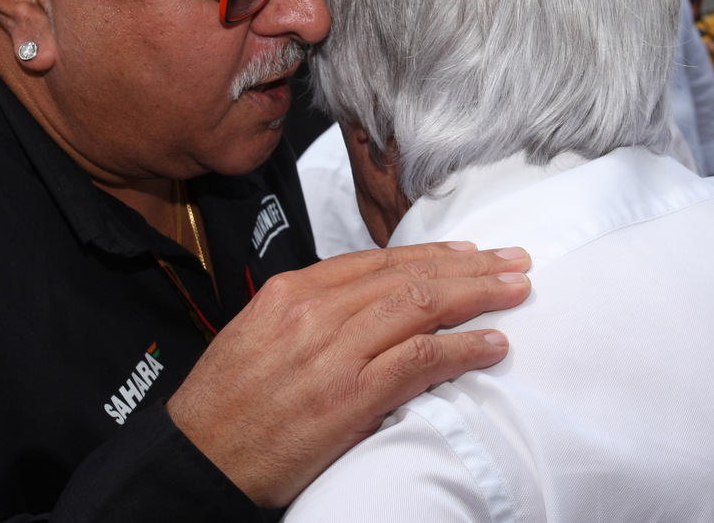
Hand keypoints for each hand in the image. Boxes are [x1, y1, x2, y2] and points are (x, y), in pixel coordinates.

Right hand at [166, 241, 531, 506]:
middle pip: (408, 276)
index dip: (432, 254)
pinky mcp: (348, 397)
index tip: (470, 252)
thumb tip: (363, 308)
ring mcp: (332, 353)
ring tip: (517, 291)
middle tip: (514, 261)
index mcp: (290, 291)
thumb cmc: (225, 407)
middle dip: (470, 266)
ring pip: (421, 306)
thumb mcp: (257, 337)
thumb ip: (309, 316)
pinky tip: (493, 345)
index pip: (377, 261)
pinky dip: (462, 349)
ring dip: (479, 296)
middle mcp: (313, 311)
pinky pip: (419, 360)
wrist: (196, 460)